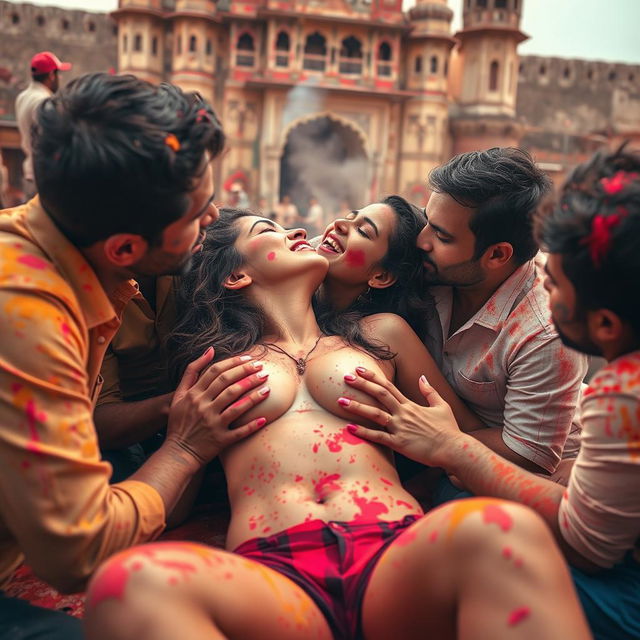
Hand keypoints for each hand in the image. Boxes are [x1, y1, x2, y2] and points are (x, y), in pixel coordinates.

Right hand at [166, 347, 269, 464]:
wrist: (177, 453)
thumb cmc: (180, 422)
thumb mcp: (179, 395)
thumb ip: (192, 371)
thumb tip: (210, 350)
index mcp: (194, 395)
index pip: (216, 372)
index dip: (234, 363)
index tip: (249, 358)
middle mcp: (203, 407)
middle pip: (228, 385)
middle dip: (247, 374)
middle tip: (262, 368)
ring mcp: (212, 424)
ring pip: (236, 406)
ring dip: (254, 395)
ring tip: (268, 387)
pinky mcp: (220, 440)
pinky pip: (239, 432)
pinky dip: (252, 425)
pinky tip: (265, 418)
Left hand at [339, 367, 463, 467]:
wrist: (454, 449)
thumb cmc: (449, 429)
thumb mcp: (441, 406)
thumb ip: (430, 391)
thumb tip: (422, 377)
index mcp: (410, 405)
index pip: (388, 386)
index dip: (373, 377)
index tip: (359, 369)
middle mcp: (403, 413)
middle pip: (379, 395)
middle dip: (361, 385)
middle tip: (345, 377)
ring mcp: (400, 428)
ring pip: (375, 414)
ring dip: (357, 407)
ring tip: (340, 401)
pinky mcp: (399, 443)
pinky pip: (378, 437)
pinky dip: (364, 432)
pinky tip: (350, 428)